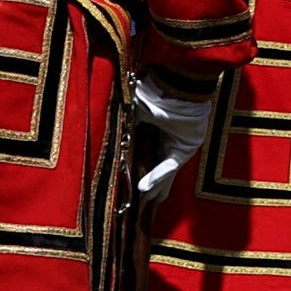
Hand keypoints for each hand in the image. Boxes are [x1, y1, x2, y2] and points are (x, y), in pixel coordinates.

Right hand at [128, 73, 218, 197]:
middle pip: (157, 168)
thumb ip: (124, 128)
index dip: (139, 171)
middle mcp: (167, 141)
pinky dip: (158, 176)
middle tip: (139, 204)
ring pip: (165, 173)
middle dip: (151, 187)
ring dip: (154, 188)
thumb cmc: (157, 93)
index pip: (146, 157)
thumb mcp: (135, 112)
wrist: (178, 86)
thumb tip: (105, 137)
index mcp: (156, 132)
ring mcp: (178, 146)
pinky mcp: (186, 148)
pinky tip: (145, 190)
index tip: (129, 187)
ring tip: (143, 204)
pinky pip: (169, 165)